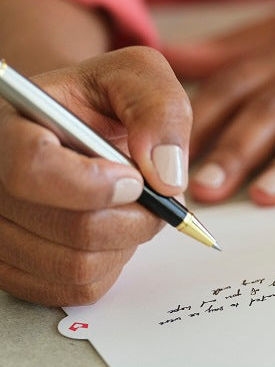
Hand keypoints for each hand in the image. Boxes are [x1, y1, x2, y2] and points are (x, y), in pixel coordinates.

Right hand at [0, 48, 192, 305]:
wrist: (76, 127)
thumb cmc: (103, 100)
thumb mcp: (138, 77)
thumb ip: (158, 110)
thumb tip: (166, 175)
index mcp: (9, 127)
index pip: (33, 169)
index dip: (96, 184)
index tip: (136, 179)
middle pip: (71, 228)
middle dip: (134, 216)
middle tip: (151, 193)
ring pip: (77, 266)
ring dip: (125, 242)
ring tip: (128, 207)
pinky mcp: (10, 268)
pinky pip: (74, 289)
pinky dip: (110, 265)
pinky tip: (110, 230)